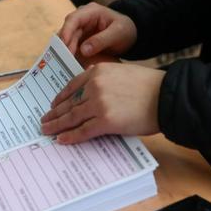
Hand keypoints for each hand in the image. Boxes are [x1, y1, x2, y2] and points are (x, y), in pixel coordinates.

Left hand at [40, 63, 164, 143]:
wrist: (166, 96)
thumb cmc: (149, 86)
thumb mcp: (121, 72)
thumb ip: (104, 78)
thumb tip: (89, 88)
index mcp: (98, 71)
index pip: (72, 86)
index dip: (60, 98)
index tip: (53, 104)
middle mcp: (95, 85)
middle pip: (69, 102)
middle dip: (55, 113)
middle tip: (44, 120)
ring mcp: (99, 103)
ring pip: (72, 117)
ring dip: (57, 125)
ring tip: (47, 130)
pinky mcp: (106, 121)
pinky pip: (83, 131)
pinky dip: (71, 136)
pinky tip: (61, 139)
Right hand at [59, 2, 136, 56]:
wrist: (129, 34)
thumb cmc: (125, 30)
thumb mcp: (118, 34)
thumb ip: (101, 40)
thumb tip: (83, 50)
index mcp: (91, 11)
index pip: (74, 19)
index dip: (66, 31)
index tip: (64, 44)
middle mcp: (82, 18)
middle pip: (68, 30)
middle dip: (65, 45)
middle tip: (66, 60)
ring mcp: (80, 29)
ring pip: (67, 39)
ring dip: (66, 51)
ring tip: (67, 63)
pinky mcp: (80, 39)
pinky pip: (71, 46)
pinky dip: (70, 54)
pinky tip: (69, 63)